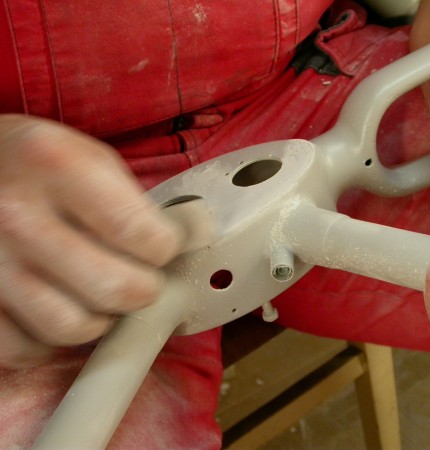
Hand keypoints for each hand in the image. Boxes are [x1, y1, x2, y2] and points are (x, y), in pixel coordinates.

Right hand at [0, 115, 182, 367]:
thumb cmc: (38, 162)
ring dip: (101, 320)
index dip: (167, 250)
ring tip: (99, 293)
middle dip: (144, 290)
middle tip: (142, 278)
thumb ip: (133, 200)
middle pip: (115, 288)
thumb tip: (186, 245)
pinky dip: (51, 339)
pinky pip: (26, 347)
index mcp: (57, 165)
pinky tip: (58, 307)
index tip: (166, 248)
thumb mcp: (88, 155)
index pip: (142, 234)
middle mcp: (18, 214)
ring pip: (73, 328)